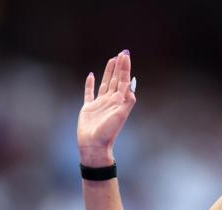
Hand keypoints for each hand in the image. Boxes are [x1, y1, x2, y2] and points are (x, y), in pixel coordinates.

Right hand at [77, 50, 135, 166]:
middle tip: (122, 53)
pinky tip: (91, 75)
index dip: (125, 67)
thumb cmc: (108, 132)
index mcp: (120, 101)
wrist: (94, 145)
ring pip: (105, 83)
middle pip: (116, 79)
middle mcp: (111, 100)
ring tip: (112, 60)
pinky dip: (90, 84)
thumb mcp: (121, 114)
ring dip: (109, 72)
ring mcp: (100, 103)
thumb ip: (127, 99)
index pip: (124, 80)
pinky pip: (89, 93)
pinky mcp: (88, 108)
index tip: (126, 55)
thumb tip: (132, 83)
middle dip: (119, 66)